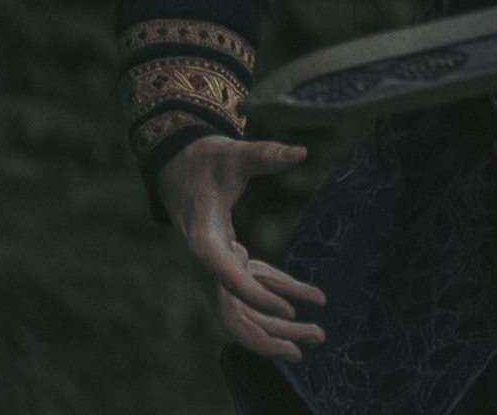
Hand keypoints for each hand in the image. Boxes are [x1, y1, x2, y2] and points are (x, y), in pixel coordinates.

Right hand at [159, 135, 325, 358]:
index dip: (257, 298)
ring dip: (278, 324)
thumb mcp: (233, 155)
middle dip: (268, 334)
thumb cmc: (206, 161)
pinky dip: (282, 292)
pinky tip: (312, 296)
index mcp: (204, 242)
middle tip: (308, 345)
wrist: (180, 165)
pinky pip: (255, 285)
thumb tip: (301, 152)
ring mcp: (216, 267)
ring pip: (245, 309)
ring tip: (317, 334)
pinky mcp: (227, 261)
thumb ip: (264, 155)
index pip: (228, 279)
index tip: (290, 310)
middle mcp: (206, 264)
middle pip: (233, 313)